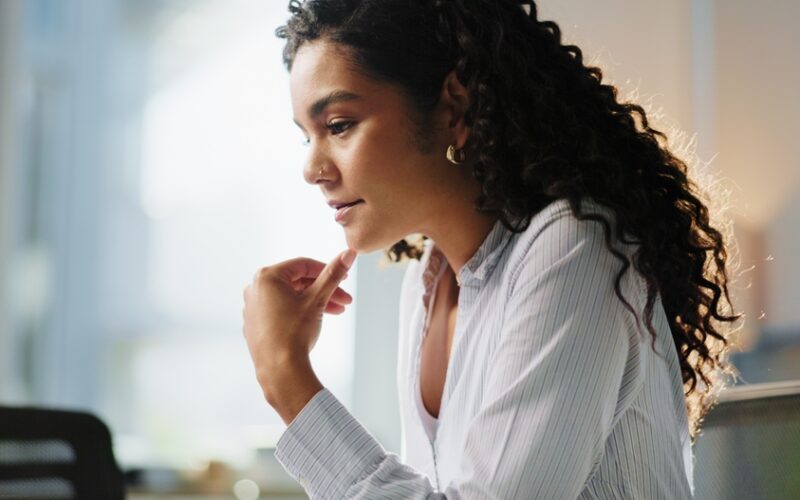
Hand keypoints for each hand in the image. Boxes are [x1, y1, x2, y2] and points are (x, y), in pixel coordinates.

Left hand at [242, 248, 356, 400]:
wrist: (280, 370)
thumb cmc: (295, 332)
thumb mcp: (317, 299)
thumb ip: (333, 274)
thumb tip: (348, 253)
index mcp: (267, 277)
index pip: (303, 265)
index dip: (327, 269)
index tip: (345, 277)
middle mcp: (255, 288)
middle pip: (298, 282)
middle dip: (324, 290)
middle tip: (345, 300)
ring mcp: (253, 307)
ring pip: (290, 297)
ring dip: (315, 301)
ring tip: (337, 312)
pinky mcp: (255, 324)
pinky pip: (280, 310)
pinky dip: (299, 311)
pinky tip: (316, 320)